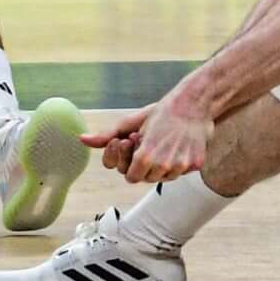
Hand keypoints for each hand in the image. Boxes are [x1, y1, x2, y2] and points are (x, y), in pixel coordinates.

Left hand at [84, 87, 214, 182]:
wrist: (196, 102)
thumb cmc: (162, 111)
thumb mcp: (131, 122)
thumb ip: (107, 136)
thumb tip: (82, 140)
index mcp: (146, 155)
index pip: (131, 177)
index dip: (130, 163)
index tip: (135, 145)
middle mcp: (164, 164)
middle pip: (147, 178)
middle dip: (145, 164)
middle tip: (149, 141)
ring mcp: (182, 166)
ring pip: (165, 177)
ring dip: (162, 165)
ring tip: (165, 142)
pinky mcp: (197, 164)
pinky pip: (182, 172)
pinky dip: (179, 161)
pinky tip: (179, 144)